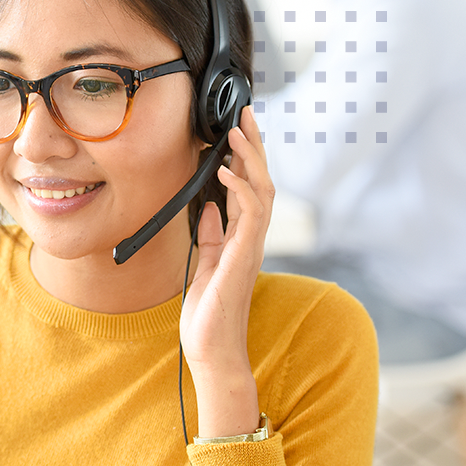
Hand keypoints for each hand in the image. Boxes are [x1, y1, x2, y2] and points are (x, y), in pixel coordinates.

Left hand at [179, 105, 274, 437]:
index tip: (236, 130)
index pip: (249, 189)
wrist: (212, 350)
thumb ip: (212, 238)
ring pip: (261, 193)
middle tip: (244, 116)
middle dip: (253, 147)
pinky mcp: (243, 259)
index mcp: (241, 239)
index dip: (246, 158)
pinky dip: (239, 191)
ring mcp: (250, 248)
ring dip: (249, 160)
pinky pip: (249, 217)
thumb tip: (210, 209)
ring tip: (235, 132)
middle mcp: (251, 240)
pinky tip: (225, 172)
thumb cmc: (209, 315)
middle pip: (261, 182)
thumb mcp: (204, 266)